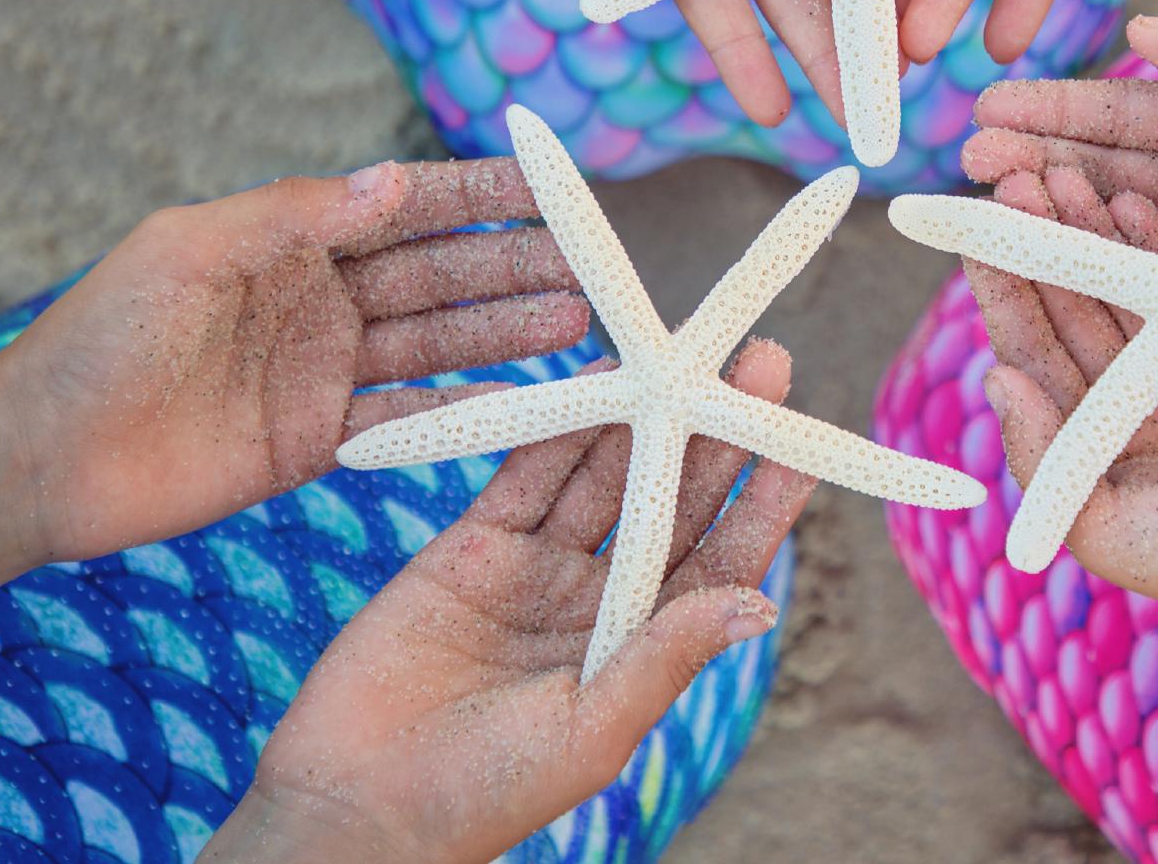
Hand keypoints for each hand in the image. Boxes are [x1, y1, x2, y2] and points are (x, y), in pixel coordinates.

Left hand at [0, 160, 585, 590]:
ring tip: (580, 319)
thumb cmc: (102, 336)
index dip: (479, 195)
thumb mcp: (192, 250)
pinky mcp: (322, 439)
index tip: (550, 186)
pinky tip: (526, 397)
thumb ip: (296, 216)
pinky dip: (468, 408)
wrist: (45, 457)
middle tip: (592, 265)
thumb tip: (394, 180)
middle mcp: (321, 299)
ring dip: (509, 329)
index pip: (404, 207)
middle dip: (516, 265)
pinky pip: (410, 416)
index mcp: (291, 241)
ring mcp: (326, 370)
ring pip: (439, 341)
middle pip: (439, 274)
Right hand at [201, 343, 814, 863]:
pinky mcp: (471, 547)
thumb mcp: (591, 729)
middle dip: (713, 431)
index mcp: (642, 646)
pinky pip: (525, 473)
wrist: (355, 804)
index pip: (721, 559)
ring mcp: (538, 569)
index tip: (802, 443)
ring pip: (603, 474)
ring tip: (681, 353)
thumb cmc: (485, 794)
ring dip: (641, 415)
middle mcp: (600, 598)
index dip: (762, 501)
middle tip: (757, 362)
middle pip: (672, 497)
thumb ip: (664, 658)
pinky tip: (594, 377)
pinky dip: (557, 426)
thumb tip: (758, 607)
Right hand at [963, 13, 1157, 359]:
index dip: (1052, 108)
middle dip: (1031, 160)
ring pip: (1111, 229)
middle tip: (970, 158)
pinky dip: (1102, 274)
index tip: (987, 104)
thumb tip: (1138, 31)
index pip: (1117, 110)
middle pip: (1098, 168)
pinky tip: (1053, 265)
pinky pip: (1152, 290)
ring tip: (996, 203)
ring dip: (1051, 216)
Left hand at [968, 163, 1157, 633]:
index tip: (974, 230)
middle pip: (1070, 304)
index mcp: (1084, 436)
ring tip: (1068, 172)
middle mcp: (1123, 397)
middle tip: (1017, 174)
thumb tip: (993, 379)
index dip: (1001, 288)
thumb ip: (1047, 459)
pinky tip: (1139, 198)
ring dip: (1095, 231)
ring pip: (1125, 287)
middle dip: (1043, 240)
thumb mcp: (1108, 529)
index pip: (1028, 348)